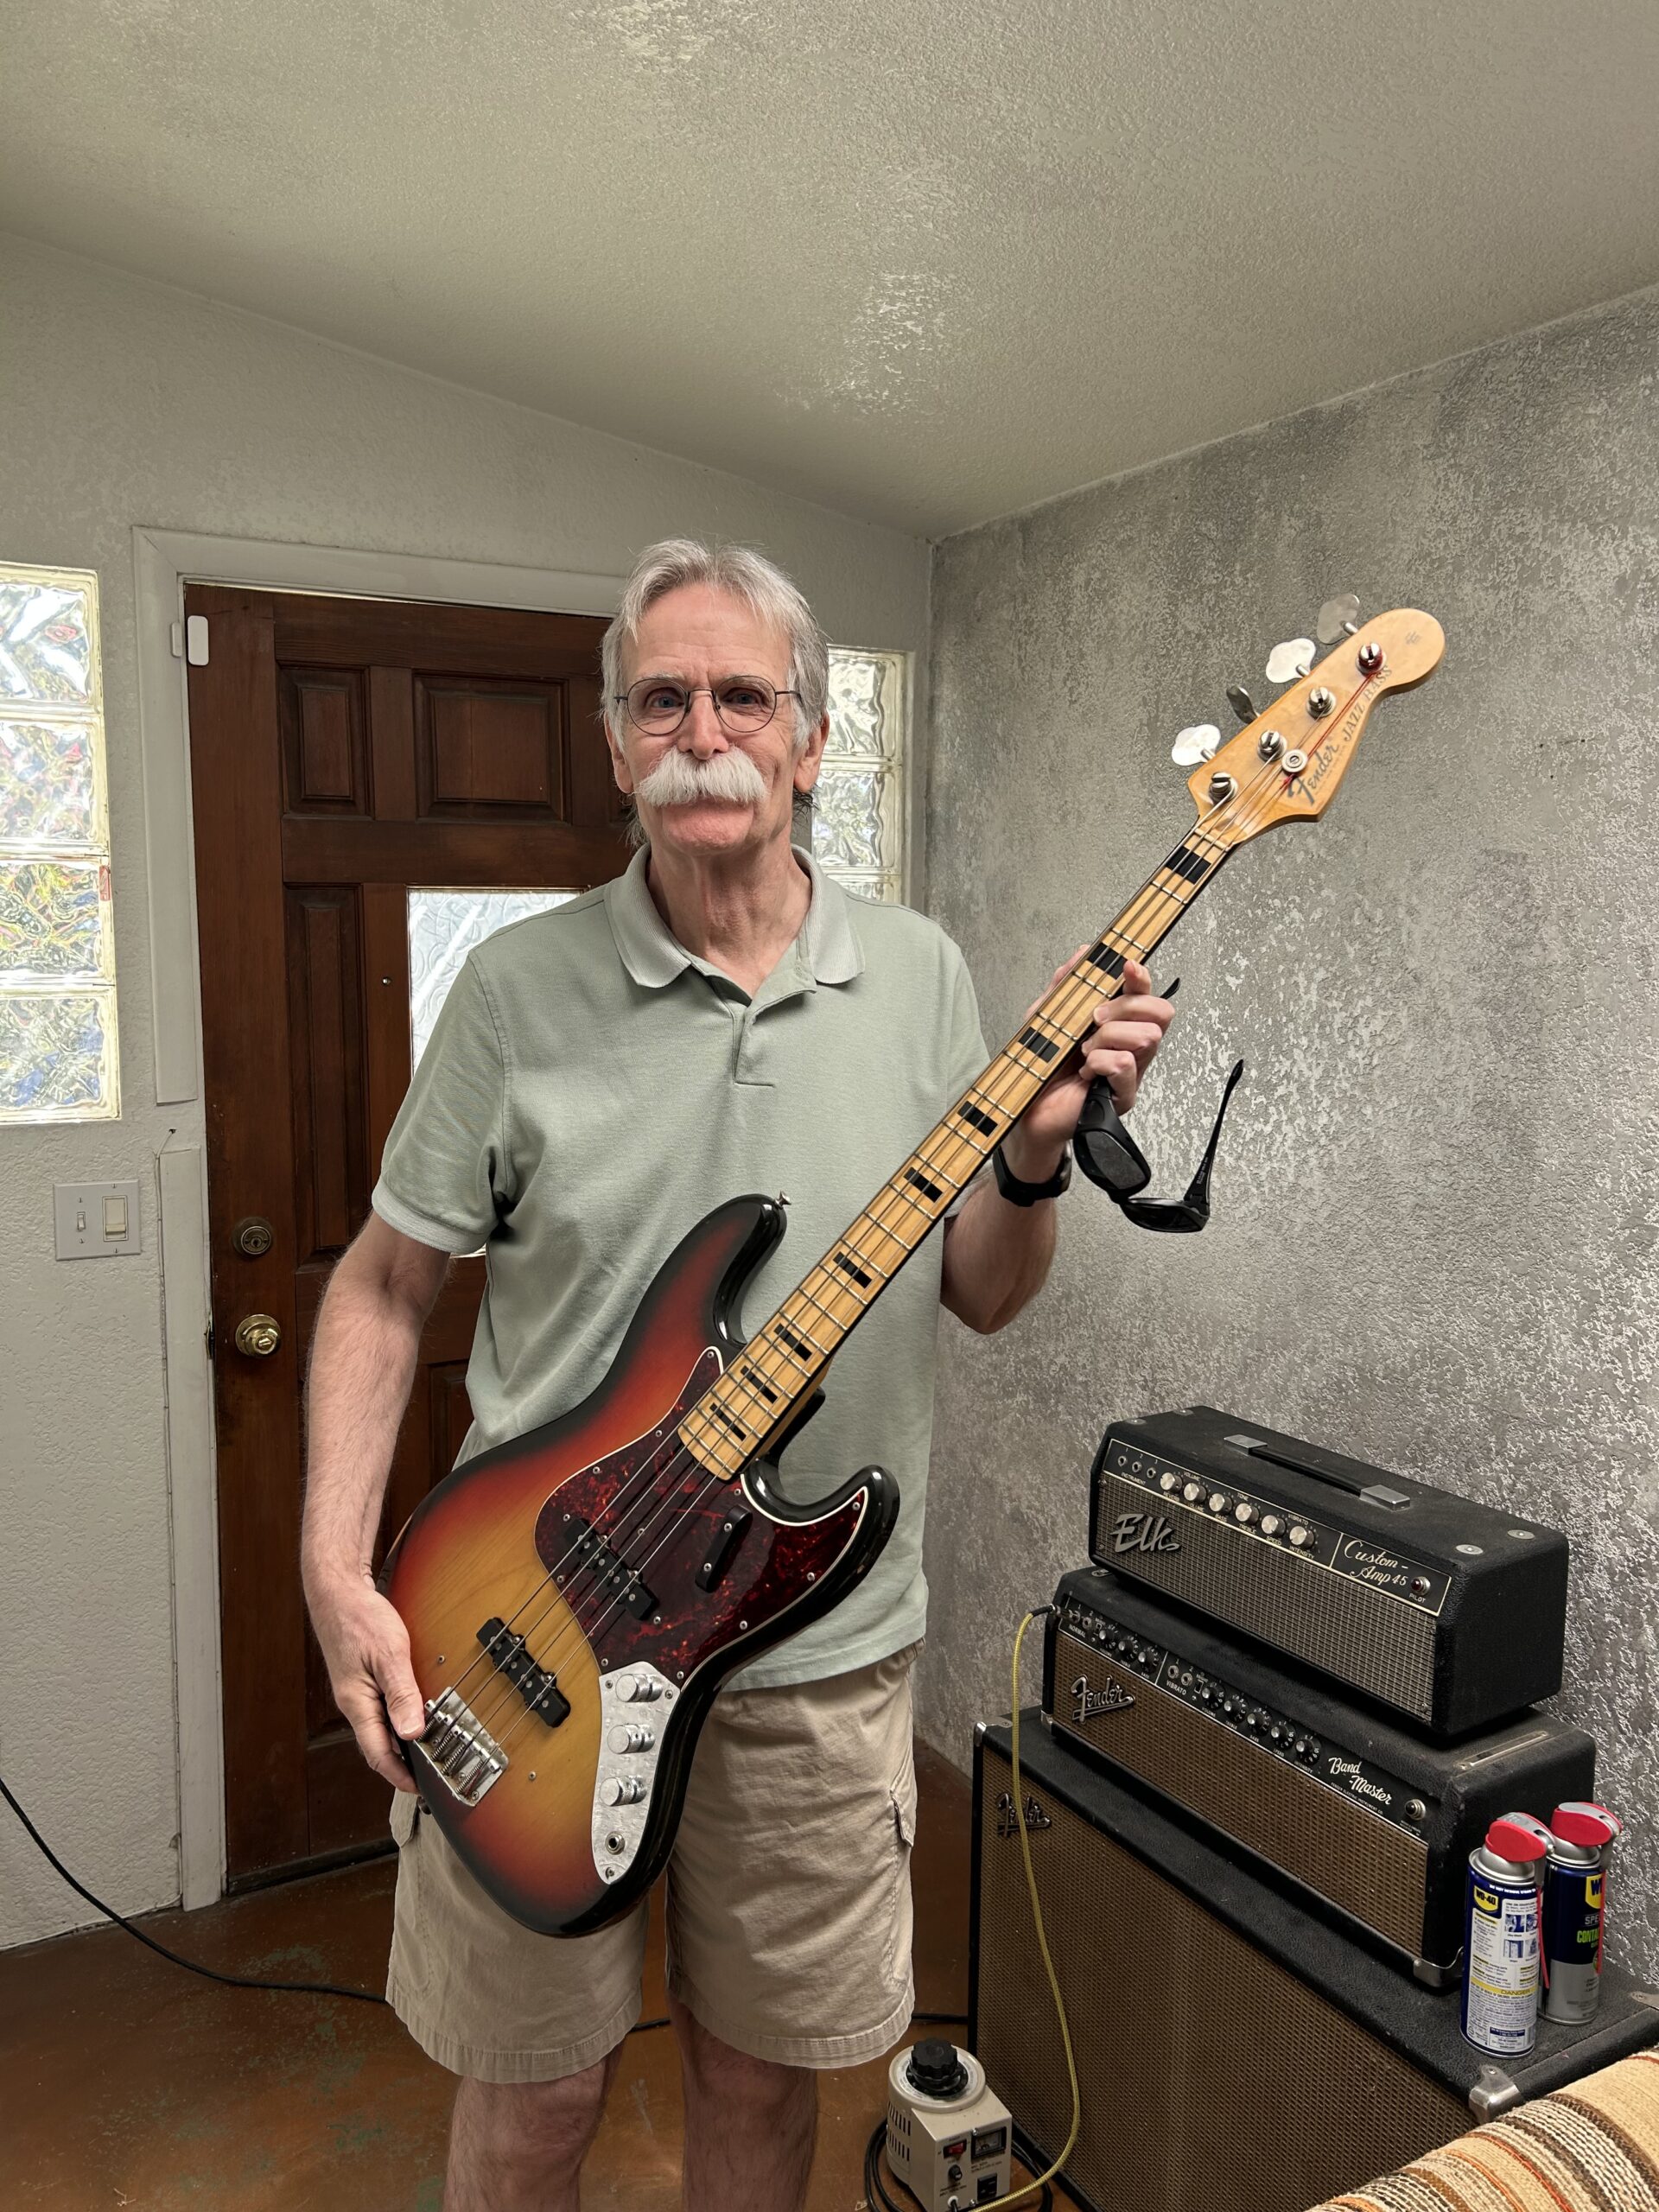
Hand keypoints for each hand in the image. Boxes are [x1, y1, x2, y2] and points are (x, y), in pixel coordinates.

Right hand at [306, 1573, 425, 1791]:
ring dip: (400, 1741)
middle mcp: (354, 1703)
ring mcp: (357, 1691)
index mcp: (357, 1704)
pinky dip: (398, 1718)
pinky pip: (380, 1708)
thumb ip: (401, 1695)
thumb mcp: (389, 1655)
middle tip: (430, 1771)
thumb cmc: (359, 1618)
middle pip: (378, 1744)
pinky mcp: (362, 1679)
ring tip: (427, 1749)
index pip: (377, 1752)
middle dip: (401, 1763)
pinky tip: (414, 1714)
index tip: (418, 1788)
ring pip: (379, 1727)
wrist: (338, 1592)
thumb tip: (412, 1734)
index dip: (397, 1774)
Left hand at [1002, 955, 1174, 1179]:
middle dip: (1126, 1007)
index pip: (1144, 993)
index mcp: (1118, 1022)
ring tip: (1084, 1051)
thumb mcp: (1047, 1016)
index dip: (1141, 977)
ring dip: (1108, 1038)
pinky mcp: (1123, 1094)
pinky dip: (1101, 1062)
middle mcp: (1131, 1044)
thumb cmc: (1041, 1065)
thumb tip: (1083, 954)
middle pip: (1159, 1012)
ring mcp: (1132, 1070)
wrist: (1027, 1106)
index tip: (1127, 966)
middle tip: (1095, 1018)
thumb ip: (1066, 985)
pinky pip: (1126, 1064)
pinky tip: (1086, 1071)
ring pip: (1147, 1037)